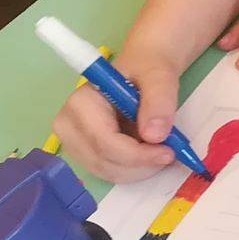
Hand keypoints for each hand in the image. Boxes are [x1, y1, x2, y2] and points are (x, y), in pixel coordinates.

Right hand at [49, 43, 184, 182]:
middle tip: (170, 153)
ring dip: (139, 169)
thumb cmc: (147, 68)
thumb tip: (154, 136)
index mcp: (80, 102)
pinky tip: (149, 154)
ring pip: (107, 171)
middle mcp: (68, 124)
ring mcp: (73, 141)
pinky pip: (109, 171)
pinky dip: (134, 169)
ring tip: (161, 151)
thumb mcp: (160, 75)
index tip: (169, 152)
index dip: (138, 154)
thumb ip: (159, 101)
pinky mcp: (84, 152)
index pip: (104, 142)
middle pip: (103, 161)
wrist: (144, 68)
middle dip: (141, 165)